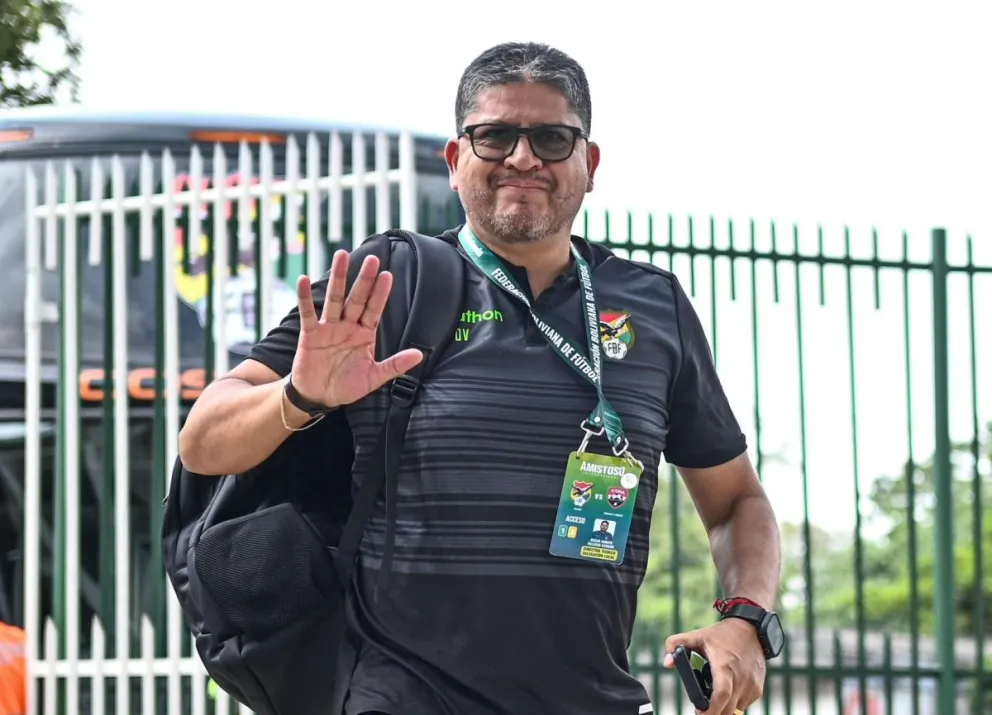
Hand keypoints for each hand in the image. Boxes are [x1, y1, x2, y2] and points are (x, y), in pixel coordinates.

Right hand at [290, 248, 423, 406]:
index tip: (388, 275)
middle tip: (372, 259)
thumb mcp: (374, 378)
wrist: (319, 396)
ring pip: (335, 299)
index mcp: (364, 334)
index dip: (380, 294)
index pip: (374, 310)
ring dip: (338, 278)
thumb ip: (395, 365)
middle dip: (364, 279)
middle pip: (357, 298)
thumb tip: (419, 355)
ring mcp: (328, 328)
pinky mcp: (310, 334)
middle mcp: (348, 326)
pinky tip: (303, 280)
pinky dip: (305, 298)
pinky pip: (307, 313)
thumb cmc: (347, 385)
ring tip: (342, 255)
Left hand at [664, 618, 765, 714]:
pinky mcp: (758, 688)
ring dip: (724, 708)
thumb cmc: (721, 635)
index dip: (711, 709)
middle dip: (714, 713)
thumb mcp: (696, 636)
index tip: (699, 713)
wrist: (750, 629)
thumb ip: (675, 645)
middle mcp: (741, 677)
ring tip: (713, 698)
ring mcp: (752, 684)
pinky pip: (744, 704)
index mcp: (724, 665)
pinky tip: (727, 692)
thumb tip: (667, 663)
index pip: (721, 694)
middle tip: (701, 711)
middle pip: (727, 708)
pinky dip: (734, 703)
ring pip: (736, 709)